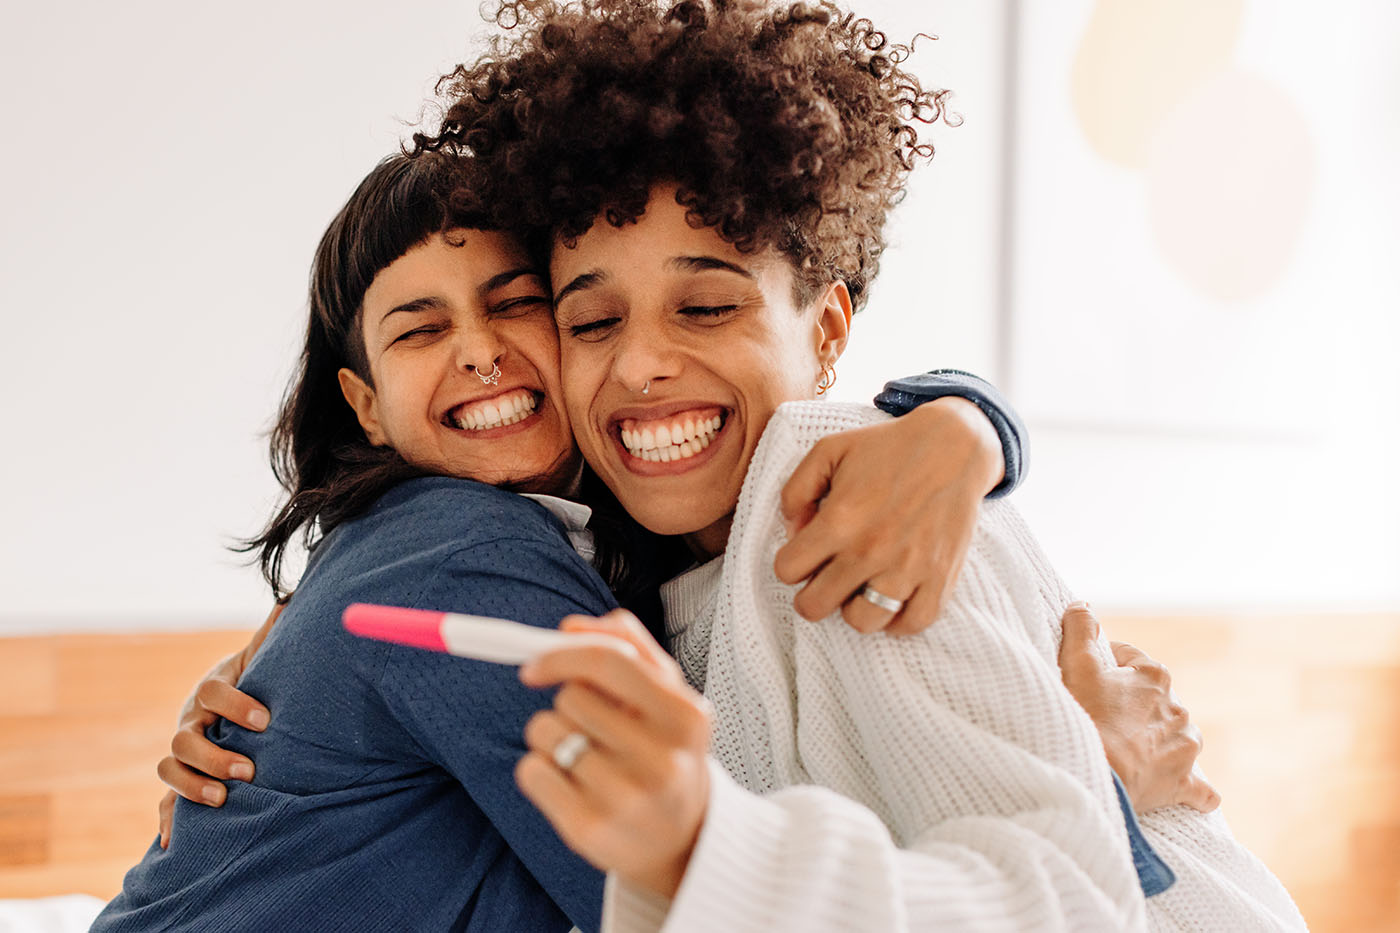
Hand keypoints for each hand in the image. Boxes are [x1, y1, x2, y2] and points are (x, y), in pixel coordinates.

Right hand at [155, 602, 281, 847]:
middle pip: (185, 738)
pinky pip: (165, 802)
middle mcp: (189, 721)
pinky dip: (169, 821)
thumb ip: (272, 634)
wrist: (227, 706)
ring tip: (223, 800)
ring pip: (170, 769)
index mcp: (210, 690)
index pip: (213, 692)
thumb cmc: (251, 681)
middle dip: (214, 756)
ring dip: (191, 786)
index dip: (235, 704)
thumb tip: (292, 596)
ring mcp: (181, 752)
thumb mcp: (260, 658)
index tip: (265, 720)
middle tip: (249, 771)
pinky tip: (176, 844)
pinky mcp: (180, 780)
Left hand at [516, 609, 711, 898]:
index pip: (608, 660)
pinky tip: (569, 785)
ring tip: (583, 757)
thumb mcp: (667, 695)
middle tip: (590, 726)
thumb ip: (629, 646)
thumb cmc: (666, 753)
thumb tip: (570, 627)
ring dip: (550, 736)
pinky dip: (538, 771)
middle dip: (567, 703)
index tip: (536, 665)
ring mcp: (626, 798)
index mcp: (686, 715)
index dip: (562, 655)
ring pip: (545, 731)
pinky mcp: (588, 828)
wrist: (682, 839)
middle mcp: (662, 759)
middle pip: (571, 697)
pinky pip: (530, 771)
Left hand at [774, 396, 1002, 635]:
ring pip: (862, 622)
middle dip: (810, 595)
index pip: (787, 570)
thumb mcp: (828, 451)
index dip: (789, 563)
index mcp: (839, 519)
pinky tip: (891, 597)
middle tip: (823, 580)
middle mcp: (870, 550)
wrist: (954, 445)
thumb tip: (792, 532)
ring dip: (853, 609)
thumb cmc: (886, 447)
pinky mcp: (940, 578)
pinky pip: (912, 624)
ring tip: (859, 588)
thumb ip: (796, 490)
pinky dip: (897, 619)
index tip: (805, 554)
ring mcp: (907, 569)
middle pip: (815, 606)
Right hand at [1057, 603, 1218, 813]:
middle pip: (1152, 699)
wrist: (1100, 771)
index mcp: (1155, 676)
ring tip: (1130, 750)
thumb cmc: (1087, 714)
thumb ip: (1081, 629)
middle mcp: (1178, 707)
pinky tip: (1189, 789)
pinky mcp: (1184, 781)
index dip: (1104, 665)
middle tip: (1099, 715)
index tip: (1085, 677)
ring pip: (1177, 736)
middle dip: (1131, 704)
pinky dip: (1195, 788)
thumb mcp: (1077, 663)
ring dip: (1160, 739)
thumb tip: (1083, 606)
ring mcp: (1184, 746)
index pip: (1129, 659)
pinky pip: (1199, 787)